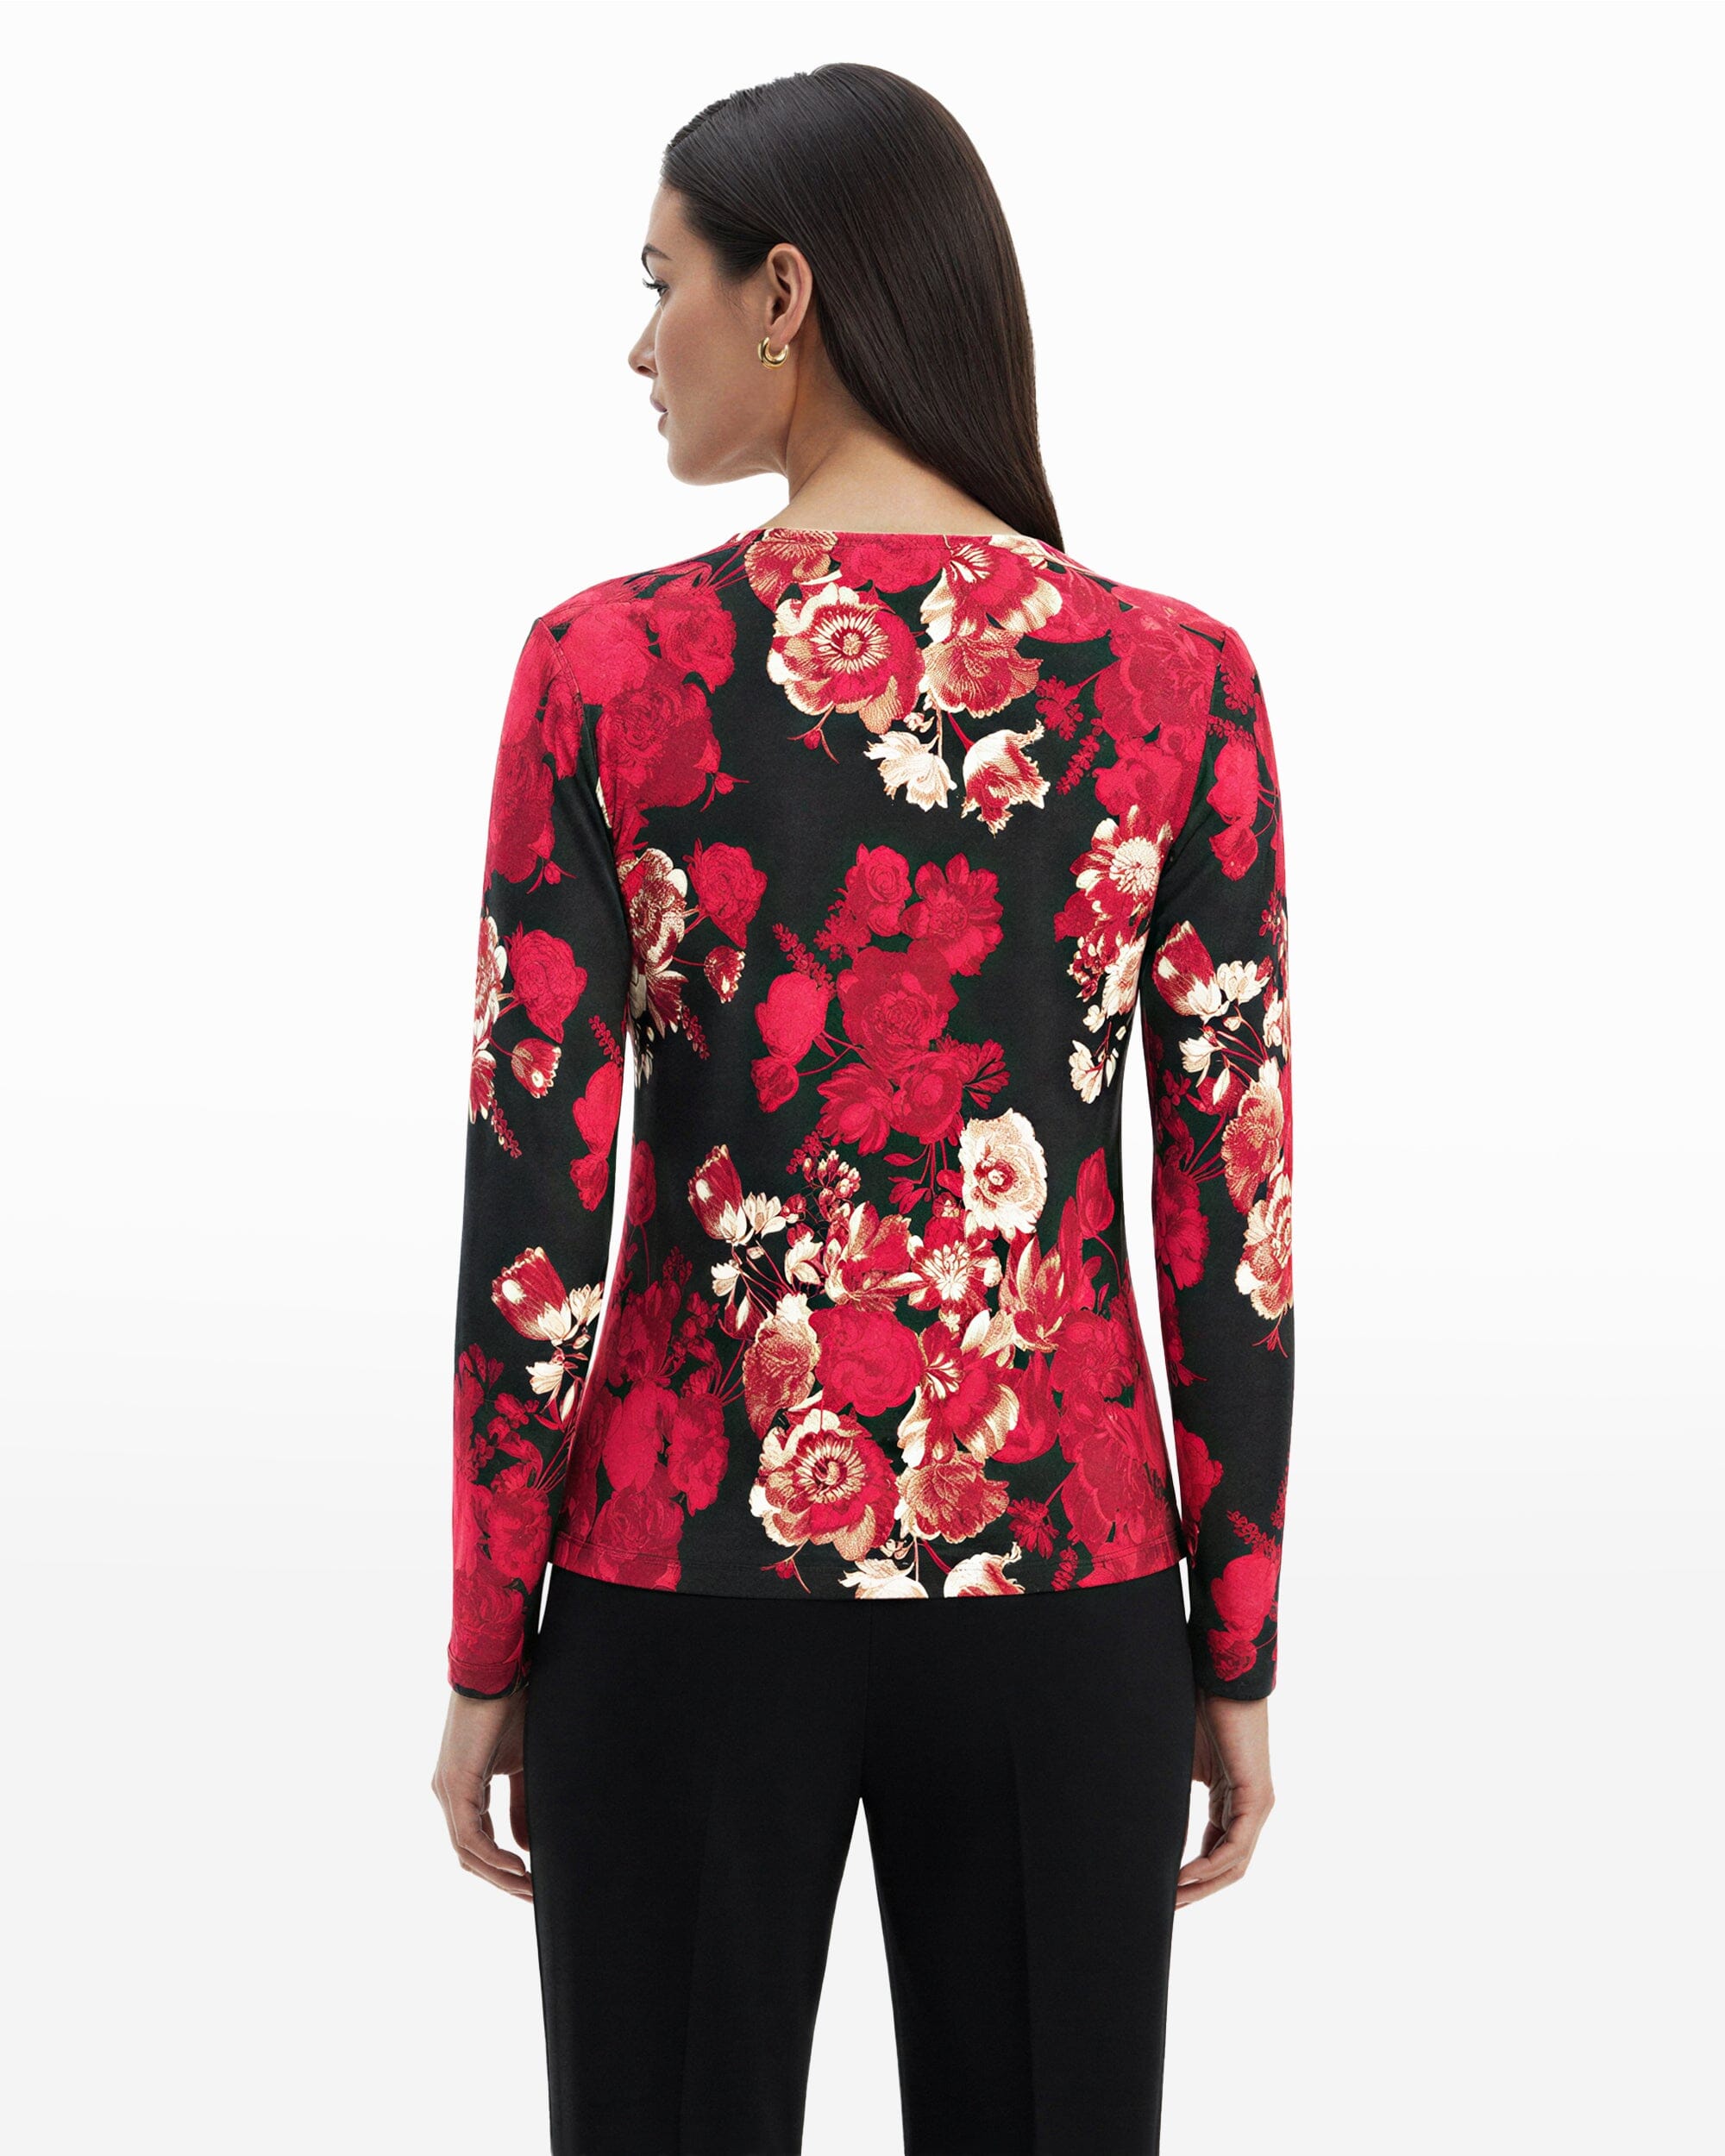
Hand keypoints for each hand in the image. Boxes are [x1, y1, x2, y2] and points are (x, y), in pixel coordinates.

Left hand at [431, 1687, 532, 1900]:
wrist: (498, 1674)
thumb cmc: (511, 1711)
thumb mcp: (521, 1767)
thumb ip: (519, 1807)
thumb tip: (525, 1848)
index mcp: (462, 1790)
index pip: (476, 1844)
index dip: (501, 1869)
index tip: (530, 1885)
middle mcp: (448, 1794)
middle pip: (469, 1856)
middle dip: (501, 1881)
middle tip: (532, 1898)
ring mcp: (447, 1791)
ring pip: (467, 1851)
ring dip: (498, 1875)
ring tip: (529, 1889)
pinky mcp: (454, 1784)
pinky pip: (469, 1835)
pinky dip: (492, 1854)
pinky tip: (517, 1865)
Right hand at [1176, 1691, 1273, 1908]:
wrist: (1220, 1678)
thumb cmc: (1198, 1709)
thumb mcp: (1179, 1761)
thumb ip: (1169, 1790)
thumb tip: (1134, 1811)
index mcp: (1232, 1800)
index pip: (1216, 1852)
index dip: (1191, 1877)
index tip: (1163, 1891)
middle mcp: (1250, 1808)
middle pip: (1227, 1866)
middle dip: (1196, 1891)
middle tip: (1166, 1908)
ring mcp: (1257, 1804)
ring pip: (1234, 1863)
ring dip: (1202, 1886)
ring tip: (1171, 1899)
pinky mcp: (1257, 1796)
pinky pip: (1236, 1846)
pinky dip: (1211, 1865)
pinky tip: (1186, 1876)